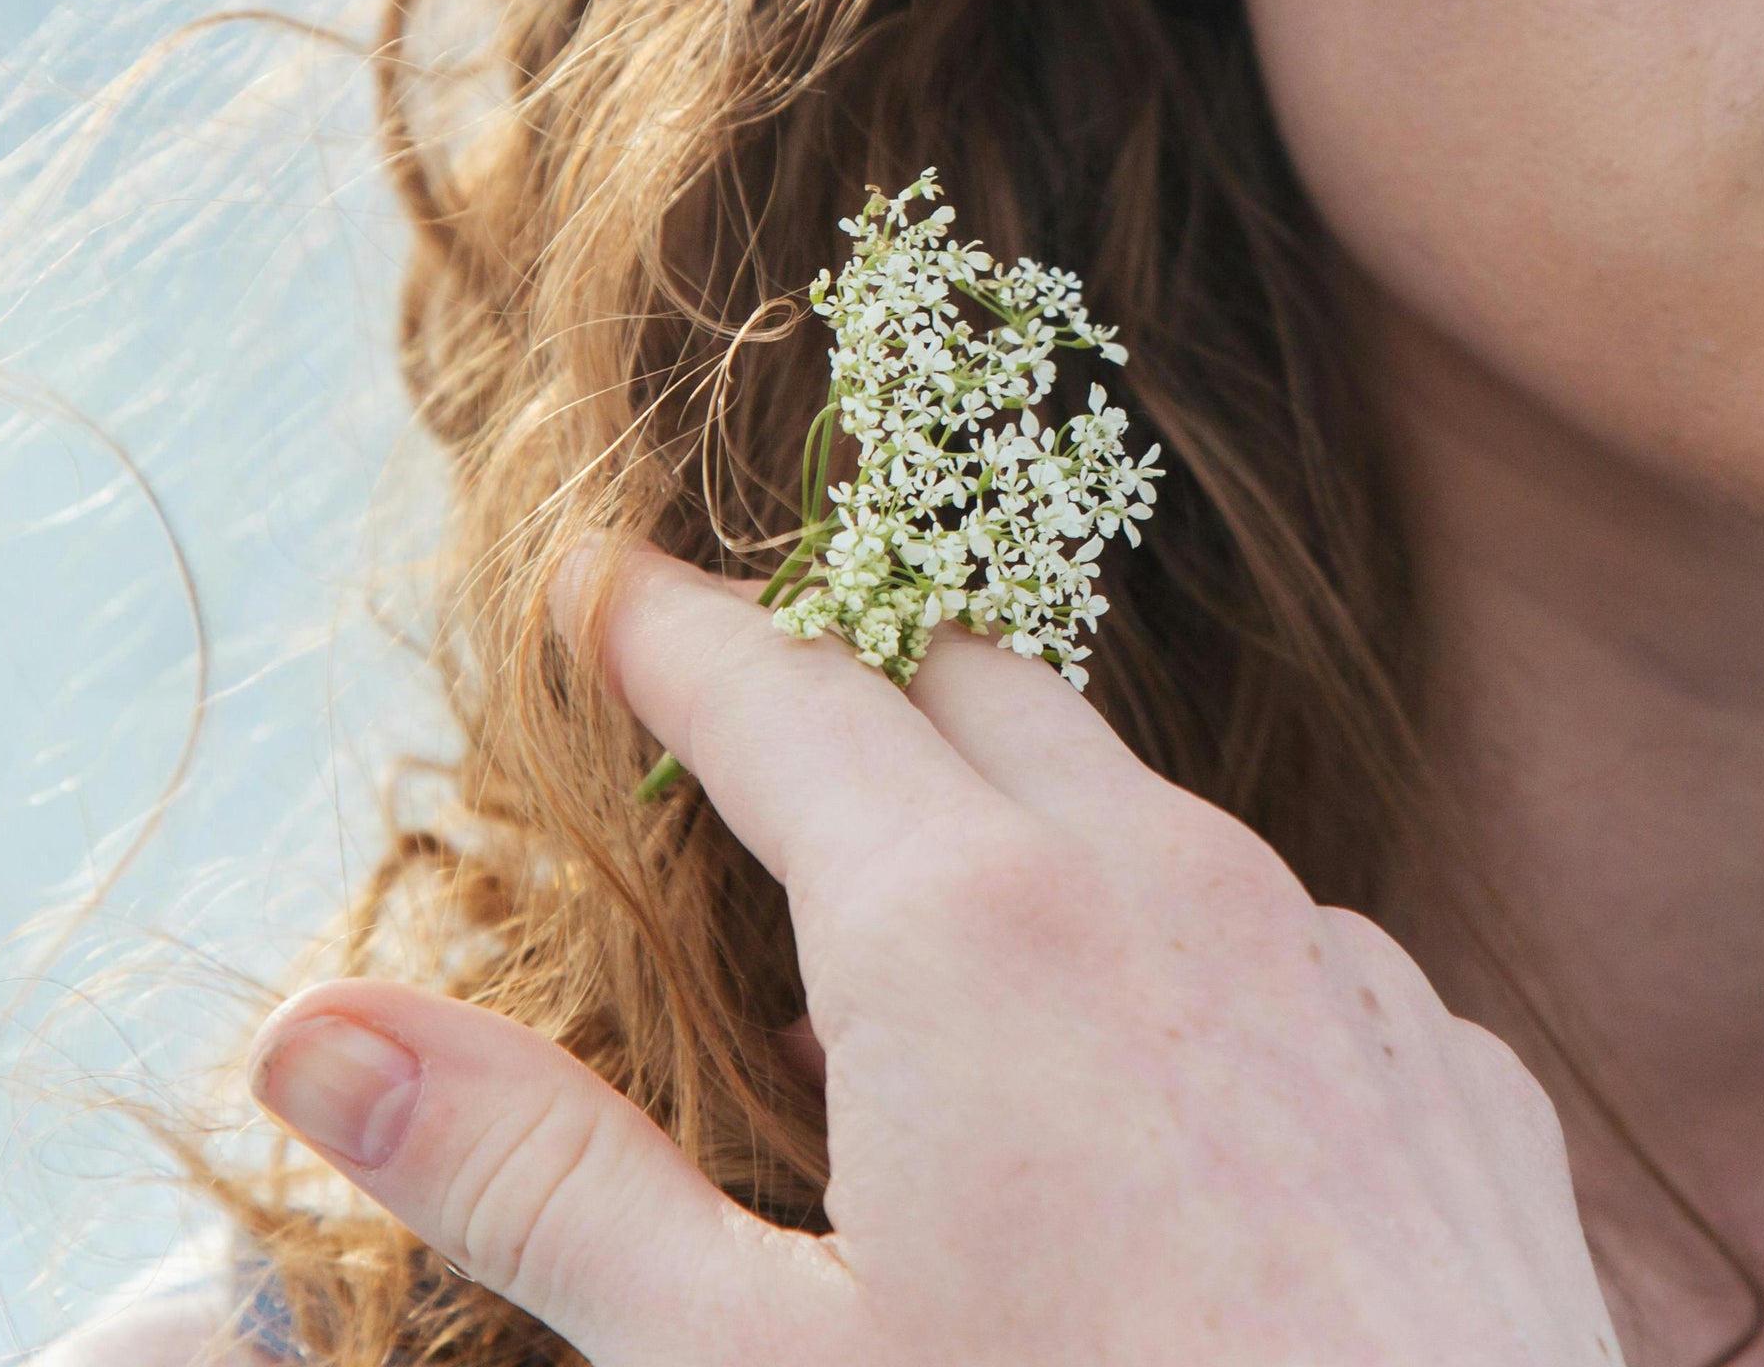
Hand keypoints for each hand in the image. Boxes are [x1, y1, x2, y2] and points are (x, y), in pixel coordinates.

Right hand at [242, 543, 1622, 1364]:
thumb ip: (538, 1179)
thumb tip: (317, 1033)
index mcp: (969, 924)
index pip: (776, 691)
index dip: (666, 631)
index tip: (593, 584)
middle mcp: (1170, 884)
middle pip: (975, 692)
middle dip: (849, 688)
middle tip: (743, 738)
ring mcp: (1334, 964)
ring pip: (1145, 819)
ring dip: (1022, 840)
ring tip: (920, 975)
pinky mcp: (1445, 1063)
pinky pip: (1285, 948)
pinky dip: (1181, 971)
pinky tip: (1143, 1118)